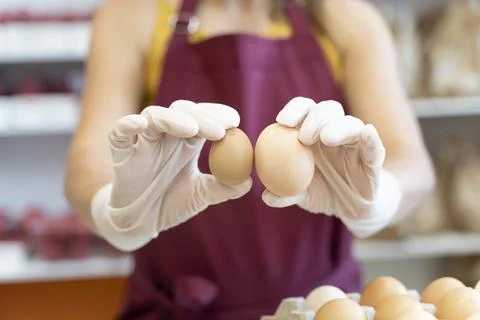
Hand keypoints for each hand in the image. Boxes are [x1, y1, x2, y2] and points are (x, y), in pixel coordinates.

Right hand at [91, 100, 251, 250]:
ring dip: (173, 119)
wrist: (140, 222)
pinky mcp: (120, 151)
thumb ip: (224, 188)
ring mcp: (142, 140)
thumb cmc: (170, 202)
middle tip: (218, 130)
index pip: (203, 117)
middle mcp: (166, 135)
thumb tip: (249, 182)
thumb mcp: (200, 195)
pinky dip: (128, 124)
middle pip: (182, 111)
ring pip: (155, 116)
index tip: (234, 122)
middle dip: (201, 117)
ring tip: (191, 129)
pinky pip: (120, 132)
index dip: (218, 115)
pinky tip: (141, 124)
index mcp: (187, 141)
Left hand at [262, 97, 401, 237]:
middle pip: (328, 110)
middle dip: (314, 117)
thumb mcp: (302, 195)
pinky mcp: (373, 158)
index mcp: (314, 133)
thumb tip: (266, 196)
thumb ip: (285, 194)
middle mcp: (336, 131)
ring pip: (351, 124)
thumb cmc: (323, 192)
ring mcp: (356, 143)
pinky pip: (374, 146)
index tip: (282, 121)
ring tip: (326, 138)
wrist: (352, 208)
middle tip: (303, 135)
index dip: (294, 110)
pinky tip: (368, 133)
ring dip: (338, 127)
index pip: (305, 110)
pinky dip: (371, 138)